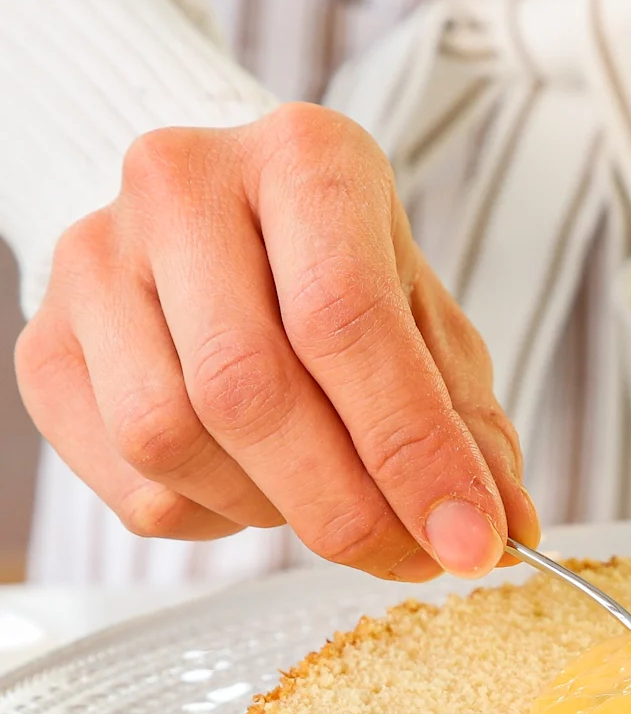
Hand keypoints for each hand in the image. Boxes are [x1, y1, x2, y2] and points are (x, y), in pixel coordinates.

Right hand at [16, 104, 538, 579]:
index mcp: (301, 157)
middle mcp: (181, 186)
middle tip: (407, 556)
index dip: (411, 450)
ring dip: (267, 508)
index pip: (346, 319)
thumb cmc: (328, 264)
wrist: (211, 220)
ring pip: (173, 440)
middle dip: (344, 506)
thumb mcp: (420, 316)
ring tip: (320, 493)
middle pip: (249, 388)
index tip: (468, 541)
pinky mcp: (46, 344)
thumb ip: (464, 420)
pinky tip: (248, 481)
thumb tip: (502, 528)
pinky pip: (131, 482)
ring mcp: (96, 261)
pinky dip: (210, 516)